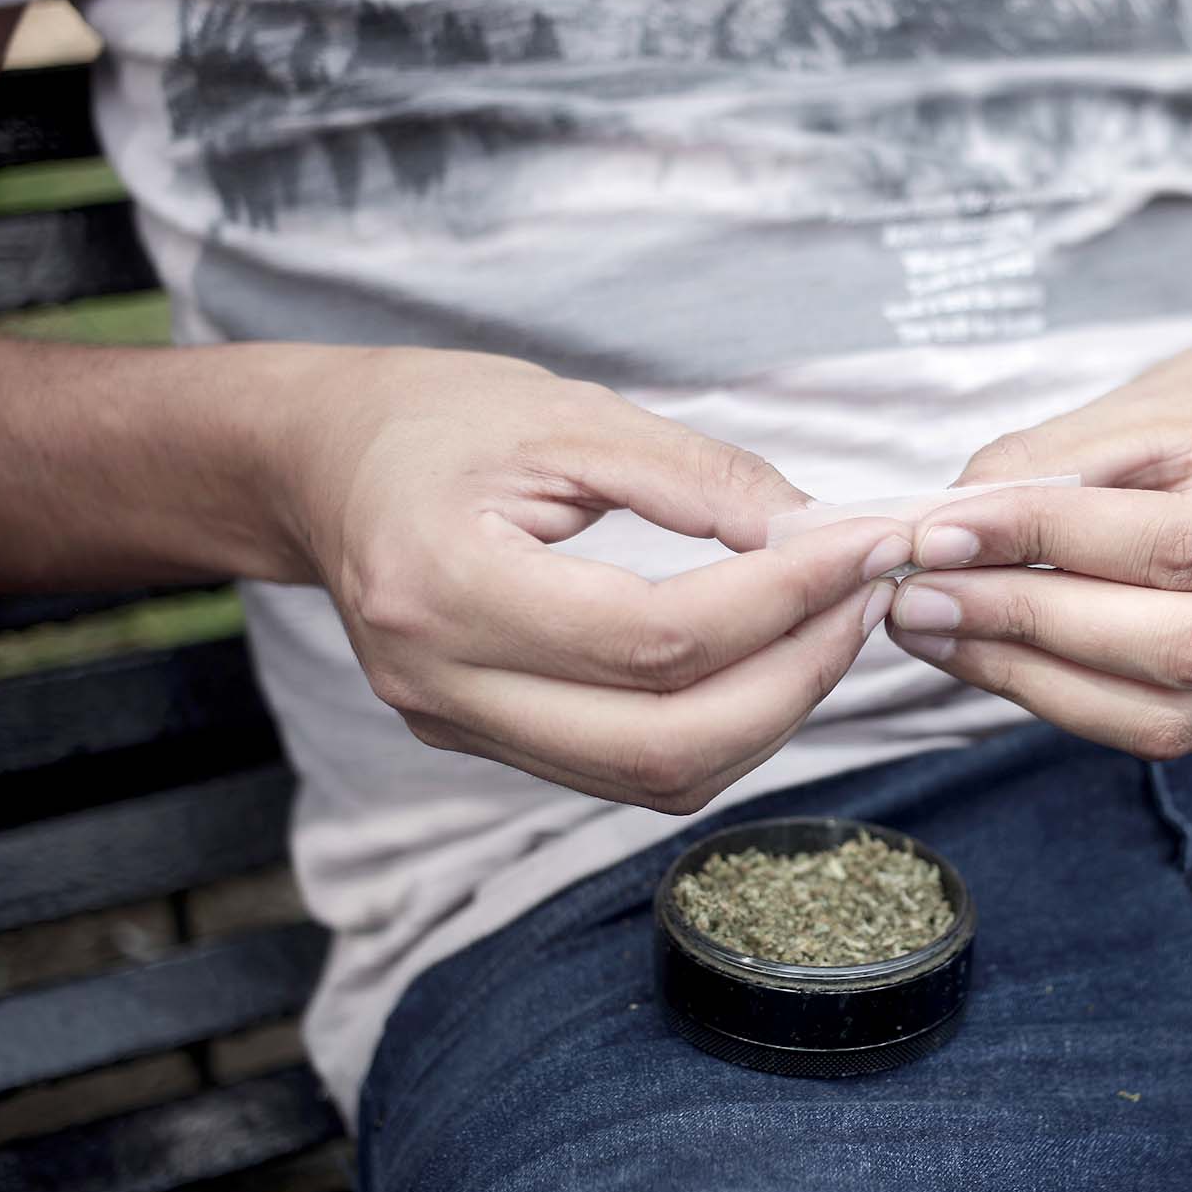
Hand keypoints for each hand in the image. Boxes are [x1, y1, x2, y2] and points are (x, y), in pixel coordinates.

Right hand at [279, 348, 908, 811]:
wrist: (325, 465)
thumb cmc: (438, 420)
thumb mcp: (568, 413)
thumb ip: (696, 475)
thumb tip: (816, 529)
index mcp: (446, 588)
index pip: (654, 637)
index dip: (781, 598)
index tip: (864, 544)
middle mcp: (442, 686)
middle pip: (664, 743)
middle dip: (795, 678)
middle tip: (866, 596)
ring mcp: (459, 728)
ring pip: (656, 778)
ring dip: (771, 713)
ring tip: (833, 622)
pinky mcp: (486, 741)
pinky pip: (629, 770)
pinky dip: (720, 726)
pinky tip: (768, 656)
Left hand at [885, 323, 1191, 759]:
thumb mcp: (1146, 404)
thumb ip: (1048, 465)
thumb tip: (940, 531)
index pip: (1179, 544)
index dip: (1048, 544)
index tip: (938, 534)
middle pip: (1180, 643)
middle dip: (1030, 624)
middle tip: (919, 598)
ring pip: (1169, 710)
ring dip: (1034, 679)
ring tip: (937, 633)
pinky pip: (1168, 728)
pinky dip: (1068, 700)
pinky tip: (992, 660)